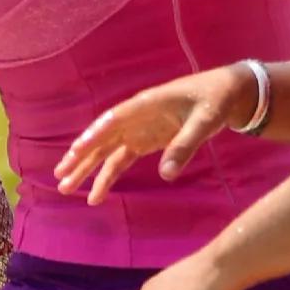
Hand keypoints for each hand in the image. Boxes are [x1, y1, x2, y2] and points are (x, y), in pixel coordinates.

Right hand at [58, 65, 251, 204]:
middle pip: (103, 136)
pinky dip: (108, 175)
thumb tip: (166, 175)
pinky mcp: (147, 140)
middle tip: (60, 175)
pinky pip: (122, 159)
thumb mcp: (205, 121)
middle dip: (81, 155)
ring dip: (88, 168)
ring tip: (67, 188)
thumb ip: (185, 146)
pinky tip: (97, 195)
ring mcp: (141, 129)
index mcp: (147, 104)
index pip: (115, 119)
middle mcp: (138, 116)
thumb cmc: (215, 100)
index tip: (75, 151)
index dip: (95, 134)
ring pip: (107, 150)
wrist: (229, 94)